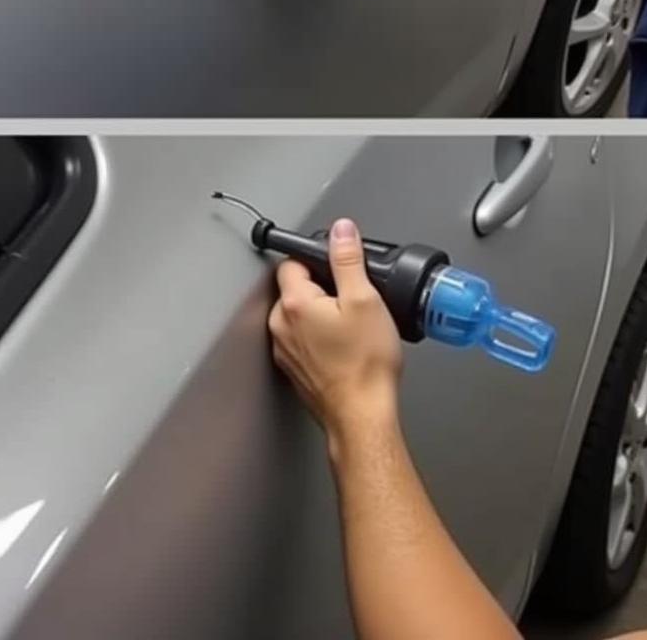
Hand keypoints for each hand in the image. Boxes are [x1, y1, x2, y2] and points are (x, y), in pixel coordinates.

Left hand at [268, 218, 402, 447]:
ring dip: (319, 315)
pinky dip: (318, 338)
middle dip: (320, 288)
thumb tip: (341, 231)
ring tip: (350, 328)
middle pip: (294, 288)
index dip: (317, 259)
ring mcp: (285, 350)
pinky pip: (302, 340)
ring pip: (298, 315)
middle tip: (350, 301)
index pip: (292, 262)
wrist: (363, 416)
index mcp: (294, 303)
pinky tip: (344, 349)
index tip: (337, 267)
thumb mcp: (365, 299)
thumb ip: (348, 259)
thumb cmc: (365, 366)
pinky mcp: (294, 369)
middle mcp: (281, 326)